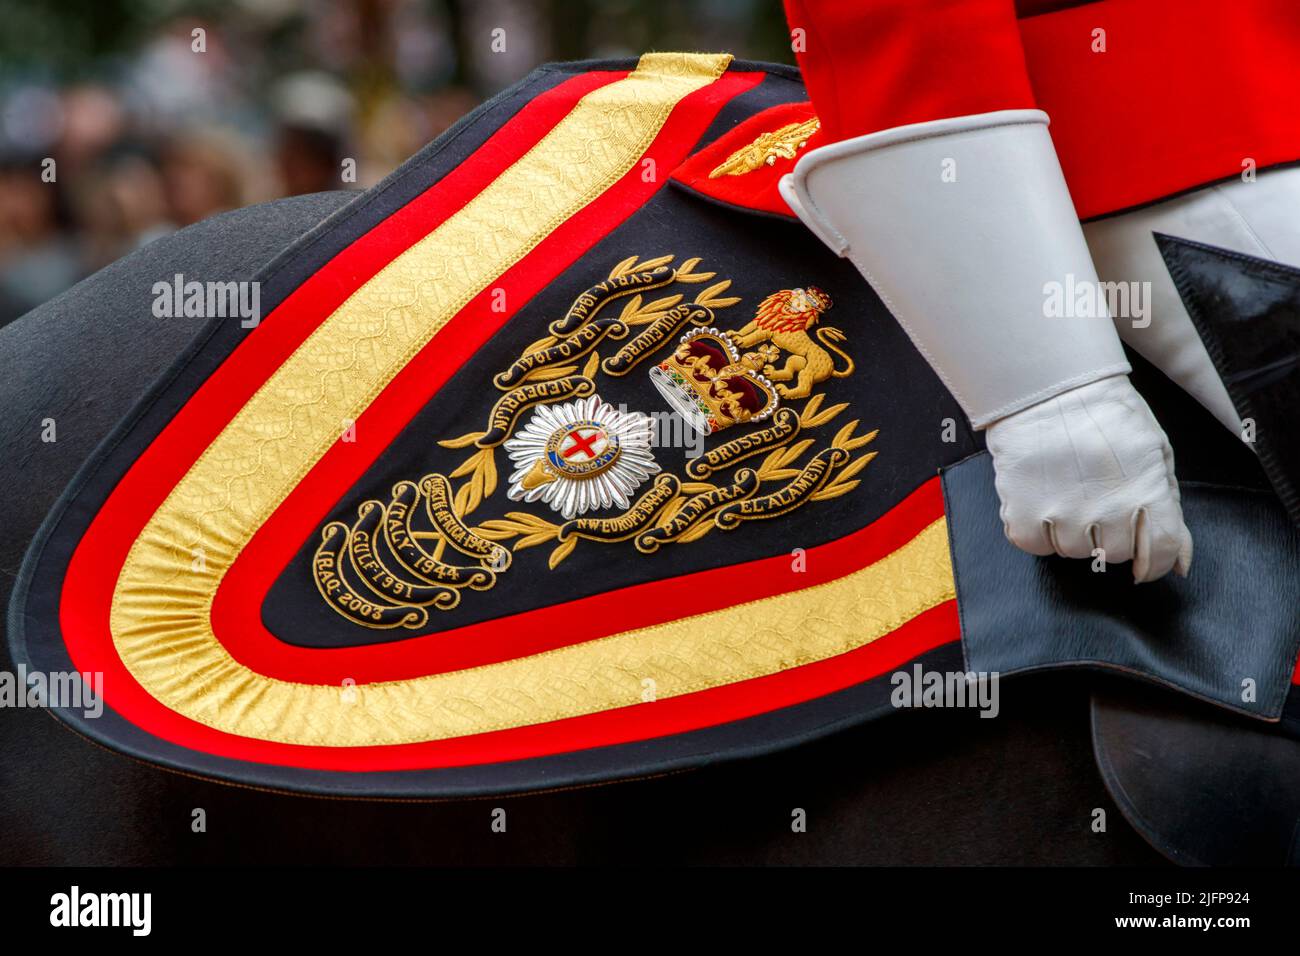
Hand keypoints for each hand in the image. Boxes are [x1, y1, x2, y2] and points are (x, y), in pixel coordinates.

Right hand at [984, 374, 1192, 581]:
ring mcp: (1063, 510)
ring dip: (1071, 532)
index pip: (1161, 552)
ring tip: (1067, 495)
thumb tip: (1181, 564)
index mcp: (1146, 490)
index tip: (1146, 564)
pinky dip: (1037, 530)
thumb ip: (1170, 509)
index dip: (1156, 564)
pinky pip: (1033, 544)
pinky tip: (1042, 502)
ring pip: (1072, 552)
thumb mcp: (1155, 454)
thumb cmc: (1106, 416)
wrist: (1049, 389)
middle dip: (1109, 537)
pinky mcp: (1024, 509)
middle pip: (1113, 555)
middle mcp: (1107, 507)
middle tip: (1097, 504)